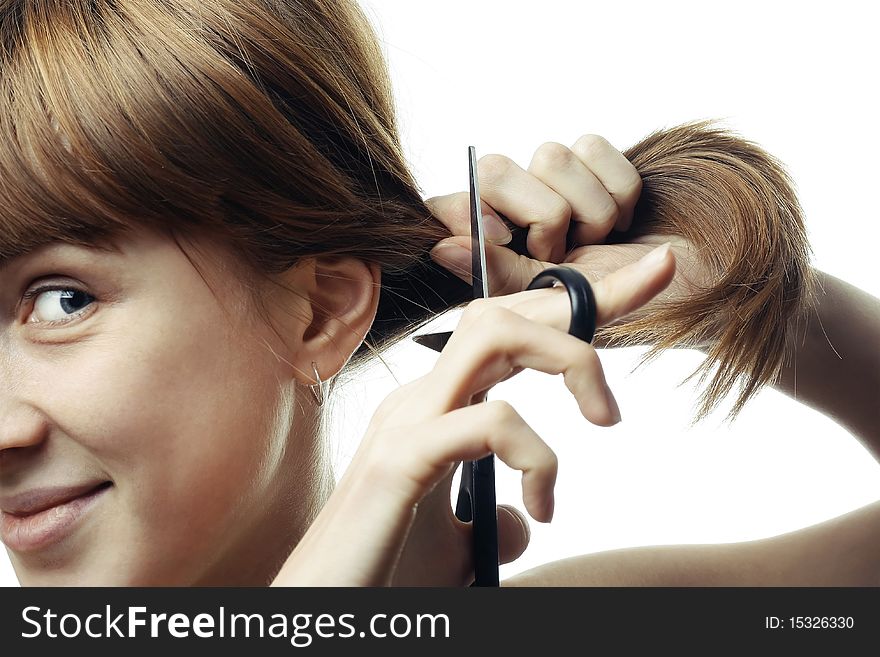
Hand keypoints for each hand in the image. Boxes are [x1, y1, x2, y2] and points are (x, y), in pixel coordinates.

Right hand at [270, 247, 675, 585]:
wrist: (322, 613)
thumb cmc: (385, 578)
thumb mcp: (457, 546)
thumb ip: (488, 518)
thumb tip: (521, 515)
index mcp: (433, 409)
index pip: (506, 334)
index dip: (573, 302)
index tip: (644, 278)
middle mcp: (419, 400)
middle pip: (504, 310)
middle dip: (586, 297)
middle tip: (654, 288)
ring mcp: (406, 424)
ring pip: (494, 335)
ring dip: (569, 361)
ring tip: (605, 420)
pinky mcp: (402, 462)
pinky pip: (489, 422)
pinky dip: (537, 455)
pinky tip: (541, 507)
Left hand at [427, 137, 710, 346]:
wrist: (687, 291)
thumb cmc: (614, 306)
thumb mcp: (551, 300)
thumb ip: (498, 273)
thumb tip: (441, 247)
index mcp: (493, 244)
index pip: (451, 205)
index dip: (464, 212)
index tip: (500, 236)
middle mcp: (516, 206)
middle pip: (496, 168)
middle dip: (541, 215)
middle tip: (562, 252)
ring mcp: (553, 182)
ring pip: (551, 155)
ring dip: (588, 209)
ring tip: (599, 243)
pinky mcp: (594, 161)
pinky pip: (594, 146)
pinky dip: (617, 189)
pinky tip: (622, 222)